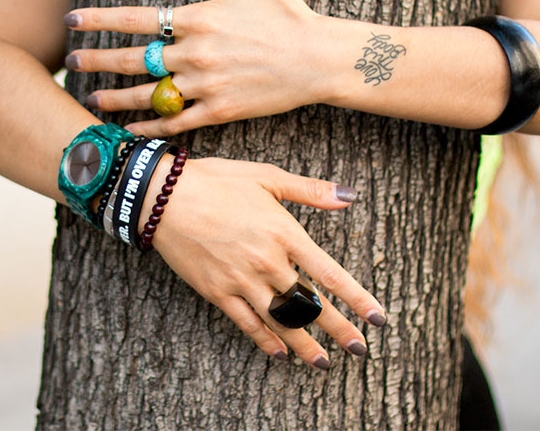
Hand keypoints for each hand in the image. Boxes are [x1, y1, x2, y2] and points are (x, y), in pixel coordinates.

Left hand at [64, 0, 329, 137]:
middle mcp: (195, 54)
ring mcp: (206, 86)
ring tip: (91, 96)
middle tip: (69, 61)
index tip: (71, 19)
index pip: (135, 19)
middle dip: (96, 60)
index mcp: (198, 18)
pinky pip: (175, 123)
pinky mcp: (220, 111)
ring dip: (116, 97)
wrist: (319, 59)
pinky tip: (128, 129)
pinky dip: (149, 127)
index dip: (99, 20)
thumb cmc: (287, 12)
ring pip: (149, 95)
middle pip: (133, 59)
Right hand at [148, 155, 386, 367]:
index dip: (357, 299)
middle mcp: (267, 262)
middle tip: (360, 350)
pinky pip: (246, 324)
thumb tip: (348, 196)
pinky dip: (265, 340)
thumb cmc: (216, 180)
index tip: (378, 319)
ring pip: (281, 321)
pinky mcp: (217, 292)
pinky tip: (280, 353)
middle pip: (310, 305)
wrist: (161, 195)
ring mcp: (241, 280)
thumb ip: (310, 191)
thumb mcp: (266, 177)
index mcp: (284, 233)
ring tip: (324, 363)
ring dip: (305, 345)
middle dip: (338, 330)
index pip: (330, 274)